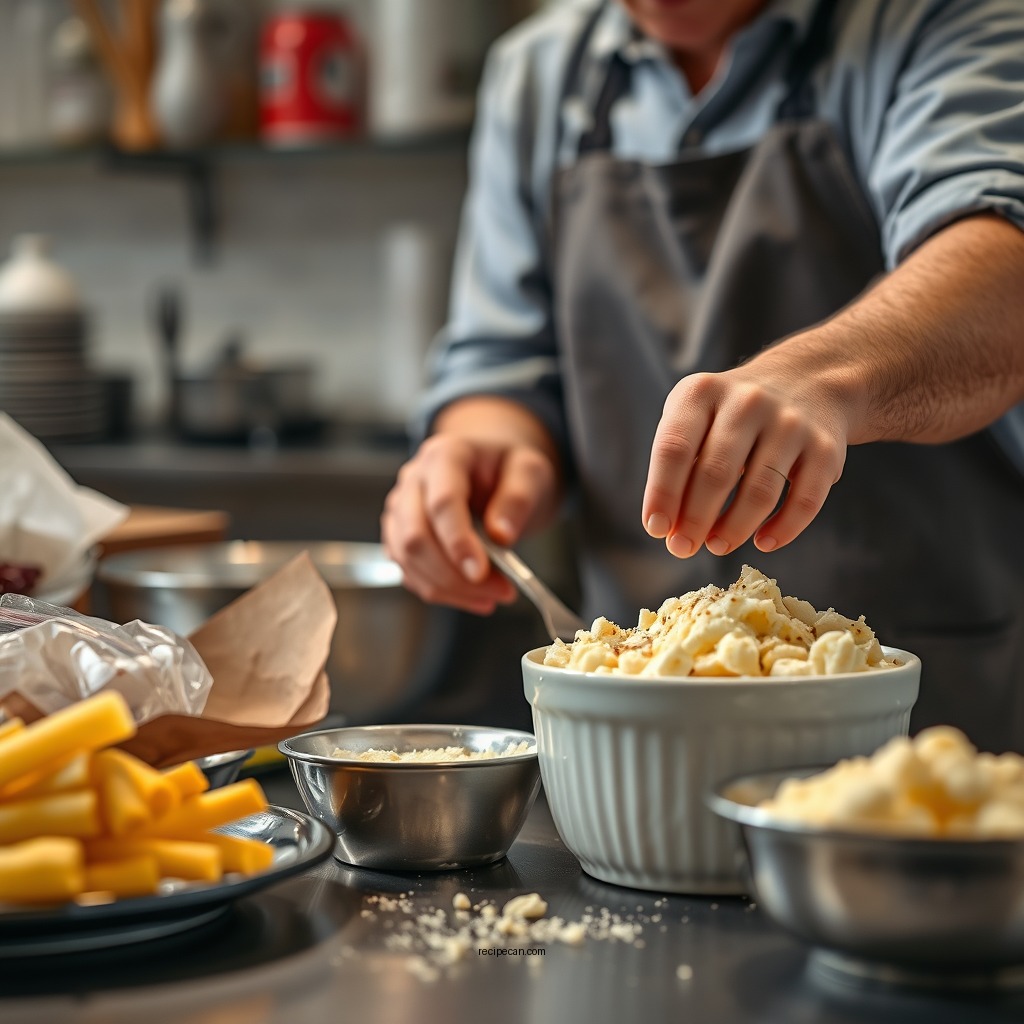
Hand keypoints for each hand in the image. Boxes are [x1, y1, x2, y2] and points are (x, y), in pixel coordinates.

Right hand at [381, 428, 560, 613]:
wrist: (492, 467)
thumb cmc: (508, 467)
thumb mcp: (529, 471)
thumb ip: (517, 498)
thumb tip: (501, 535)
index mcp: (445, 456)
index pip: (442, 502)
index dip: (458, 541)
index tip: (481, 573)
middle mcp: (413, 480)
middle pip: (416, 536)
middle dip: (454, 574)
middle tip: (500, 591)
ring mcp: (401, 508)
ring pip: (408, 559)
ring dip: (449, 588)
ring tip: (493, 595)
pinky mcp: (400, 535)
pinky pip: (410, 572)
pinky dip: (441, 591)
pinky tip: (474, 596)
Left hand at [641, 358, 850, 556]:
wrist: (806, 381)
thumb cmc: (732, 414)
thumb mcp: (696, 418)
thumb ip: (679, 466)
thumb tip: (670, 529)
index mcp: (702, 393)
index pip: (675, 448)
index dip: (662, 493)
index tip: (656, 528)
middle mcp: (748, 402)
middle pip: (716, 473)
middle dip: (695, 519)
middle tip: (682, 548)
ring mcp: (790, 423)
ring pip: (760, 492)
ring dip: (734, 529)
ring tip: (717, 546)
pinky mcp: (825, 449)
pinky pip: (804, 501)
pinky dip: (783, 529)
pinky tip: (763, 542)